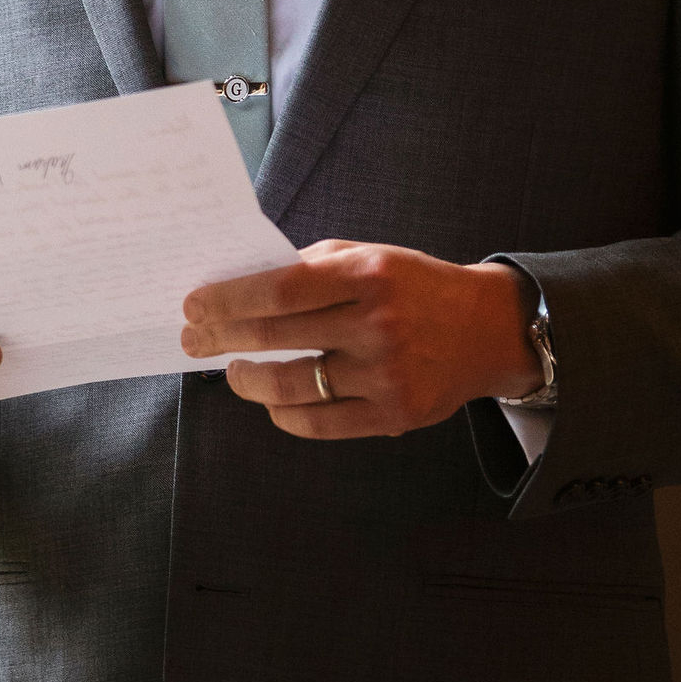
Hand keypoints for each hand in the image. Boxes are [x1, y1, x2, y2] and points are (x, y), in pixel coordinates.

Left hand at [180, 242, 534, 440]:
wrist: (487, 329)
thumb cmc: (413, 286)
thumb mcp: (369, 257)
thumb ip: (311, 267)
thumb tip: (241, 287)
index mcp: (368, 275)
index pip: (281, 289)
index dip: (229, 299)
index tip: (194, 305)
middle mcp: (378, 325)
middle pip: (278, 336)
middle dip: (223, 338)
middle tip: (193, 340)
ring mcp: (387, 375)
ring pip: (293, 387)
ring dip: (248, 381)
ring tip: (233, 372)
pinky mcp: (395, 416)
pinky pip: (320, 424)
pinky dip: (285, 414)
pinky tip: (271, 400)